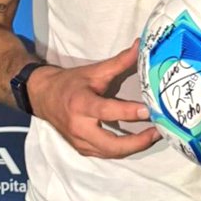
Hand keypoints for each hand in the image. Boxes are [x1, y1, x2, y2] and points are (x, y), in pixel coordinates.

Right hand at [27, 40, 160, 158]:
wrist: (42, 97)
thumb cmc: (70, 82)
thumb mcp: (94, 71)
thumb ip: (119, 62)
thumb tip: (141, 46)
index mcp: (81, 104)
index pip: (107, 111)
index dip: (128, 112)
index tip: (148, 110)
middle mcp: (79, 127)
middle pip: (111, 144)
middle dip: (137, 142)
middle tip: (157, 132)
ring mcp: (79, 142)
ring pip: (110, 153)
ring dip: (133, 148)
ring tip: (153, 136)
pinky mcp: (82, 149)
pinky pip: (105, 154)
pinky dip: (123, 149)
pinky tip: (137, 141)